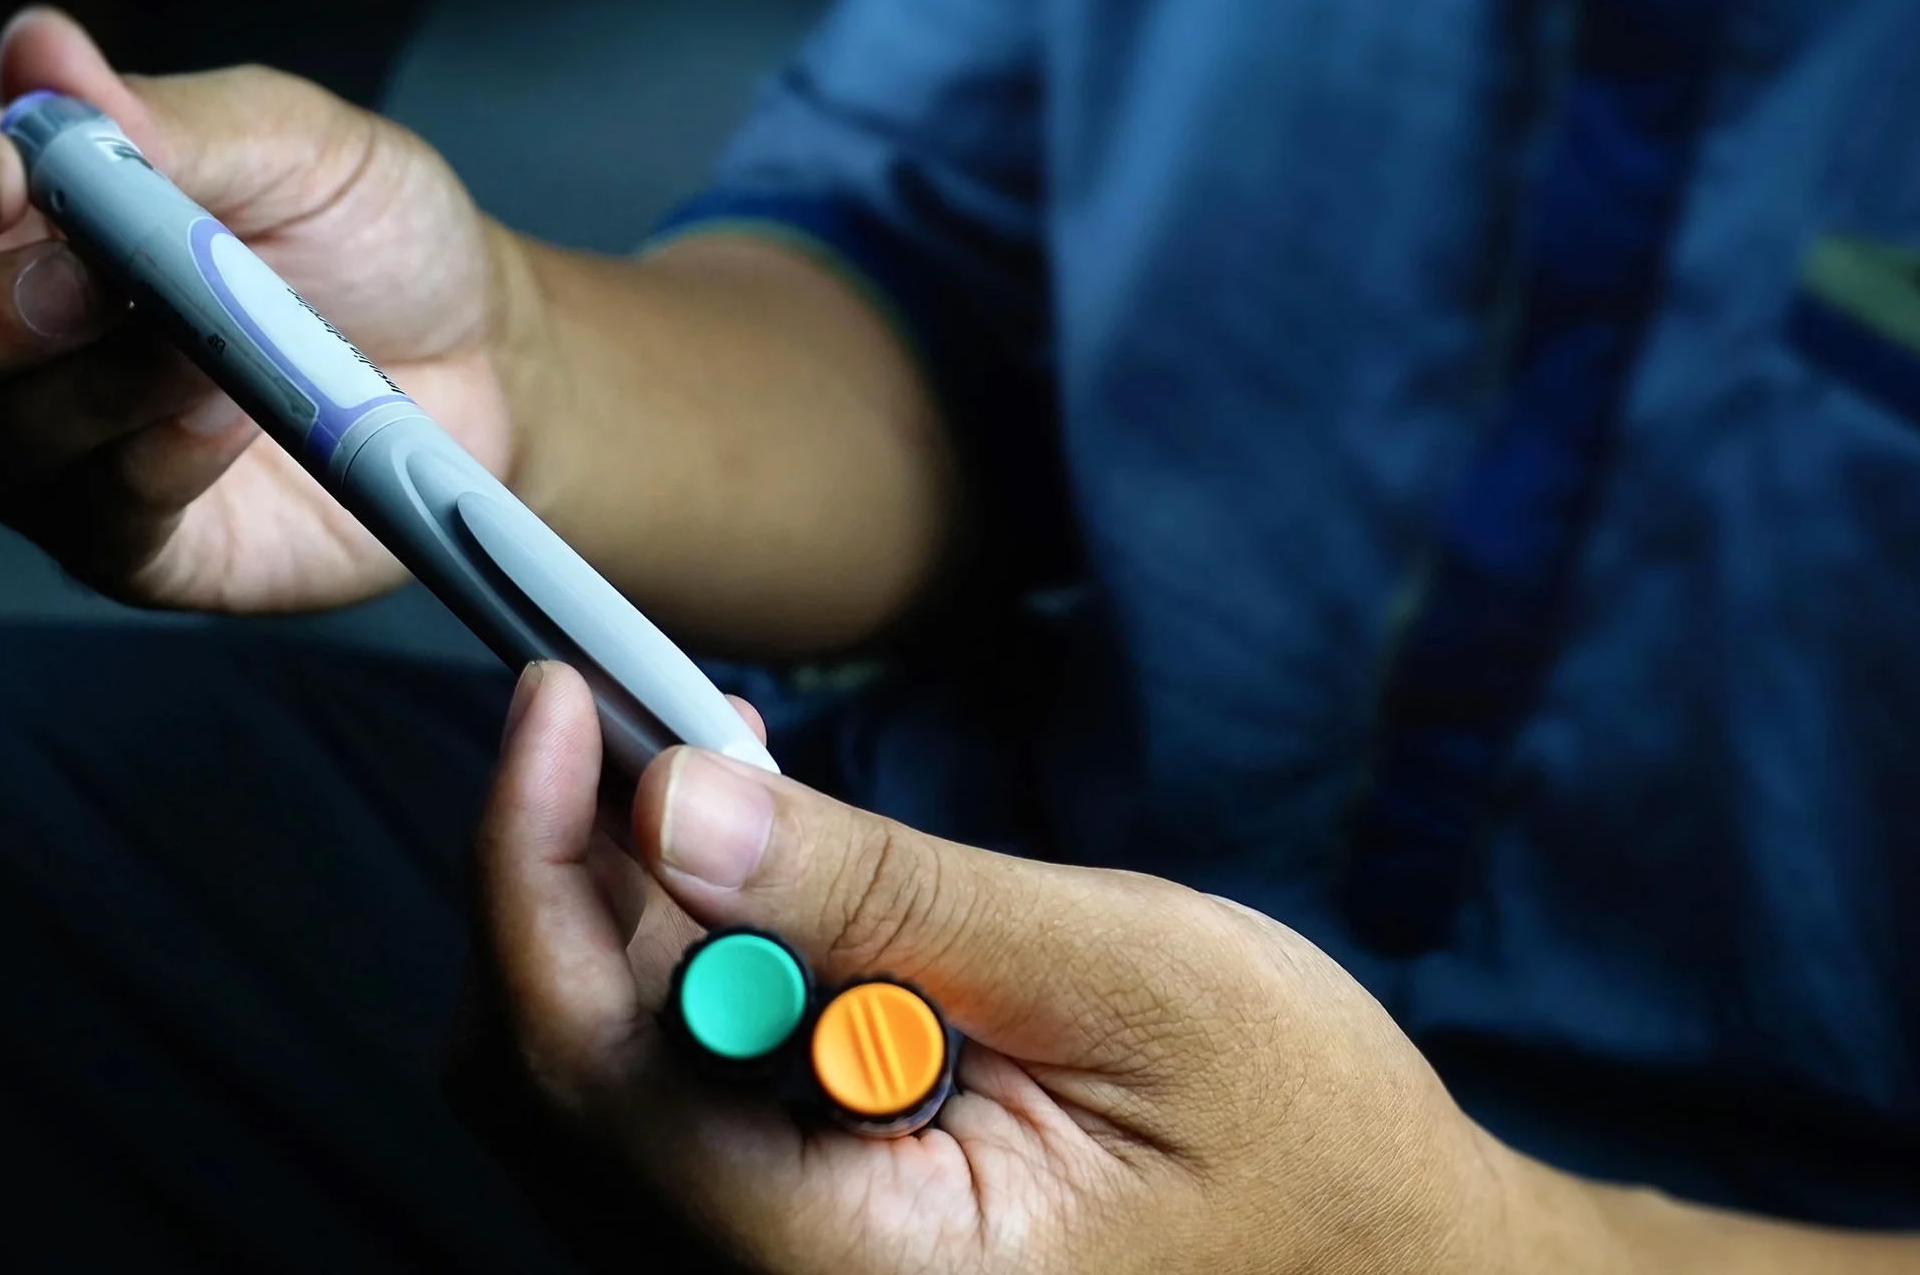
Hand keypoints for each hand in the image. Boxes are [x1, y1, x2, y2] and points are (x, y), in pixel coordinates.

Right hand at [0, 6, 529, 610]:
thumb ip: (162, 121)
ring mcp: (47, 452)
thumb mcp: (290, 142)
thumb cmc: (369, 233)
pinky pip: (92, 518)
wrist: (487, 357)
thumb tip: (38, 52)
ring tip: (213, 344)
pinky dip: (160, 458)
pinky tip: (234, 414)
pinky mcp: (127, 543)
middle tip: (92, 283)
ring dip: (93, 388)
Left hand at [464, 662, 1530, 1274]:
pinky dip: (682, 987)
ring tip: (716, 781)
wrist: (1384, 1260)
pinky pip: (669, 1124)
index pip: (594, 1078)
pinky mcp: (806, 1250)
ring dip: (619, 926)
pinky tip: (756, 888)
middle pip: (553, 1094)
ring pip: (593, 1105)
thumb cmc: (1303, 1133)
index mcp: (857, 1272)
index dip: (535, 871)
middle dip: (565, 884)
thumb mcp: (1121, 976)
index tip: (559, 701)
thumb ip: (888, 899)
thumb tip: (675, 802)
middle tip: (629, 716)